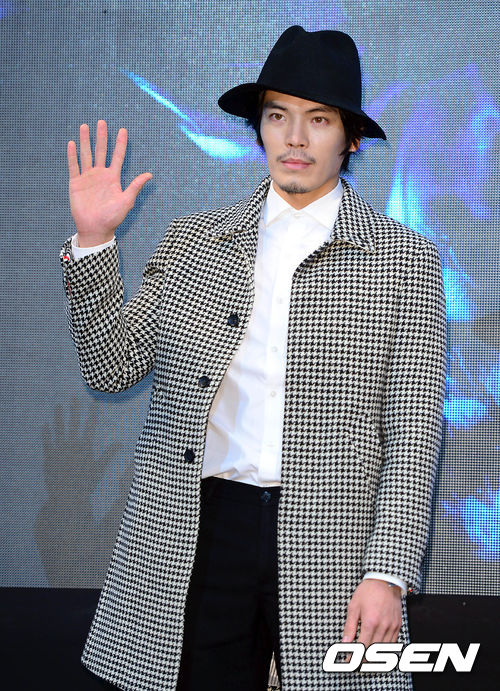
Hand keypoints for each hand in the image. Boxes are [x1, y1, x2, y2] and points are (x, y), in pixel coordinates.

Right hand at [67, 120, 152, 245]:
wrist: (95, 228)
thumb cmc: (112, 218)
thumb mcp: (126, 201)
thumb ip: (135, 186)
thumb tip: (149, 174)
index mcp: (113, 178)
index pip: (117, 156)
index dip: (120, 144)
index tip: (123, 130)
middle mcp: (100, 174)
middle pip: (101, 151)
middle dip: (102, 137)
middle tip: (102, 122)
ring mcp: (87, 178)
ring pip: (86, 155)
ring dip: (85, 141)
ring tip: (85, 126)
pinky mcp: (75, 183)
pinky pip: (74, 166)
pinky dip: (72, 155)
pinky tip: (72, 143)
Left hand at [341, 579, 401, 657]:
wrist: (385, 580)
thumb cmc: (367, 591)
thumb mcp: (353, 606)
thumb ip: (350, 626)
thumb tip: (345, 642)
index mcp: (370, 622)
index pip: (361, 647)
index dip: (354, 656)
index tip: (348, 661)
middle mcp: (383, 627)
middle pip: (373, 652)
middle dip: (363, 660)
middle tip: (354, 662)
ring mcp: (392, 627)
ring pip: (383, 650)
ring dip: (374, 657)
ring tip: (364, 659)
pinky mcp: (398, 625)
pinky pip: (392, 644)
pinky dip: (385, 650)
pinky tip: (378, 651)